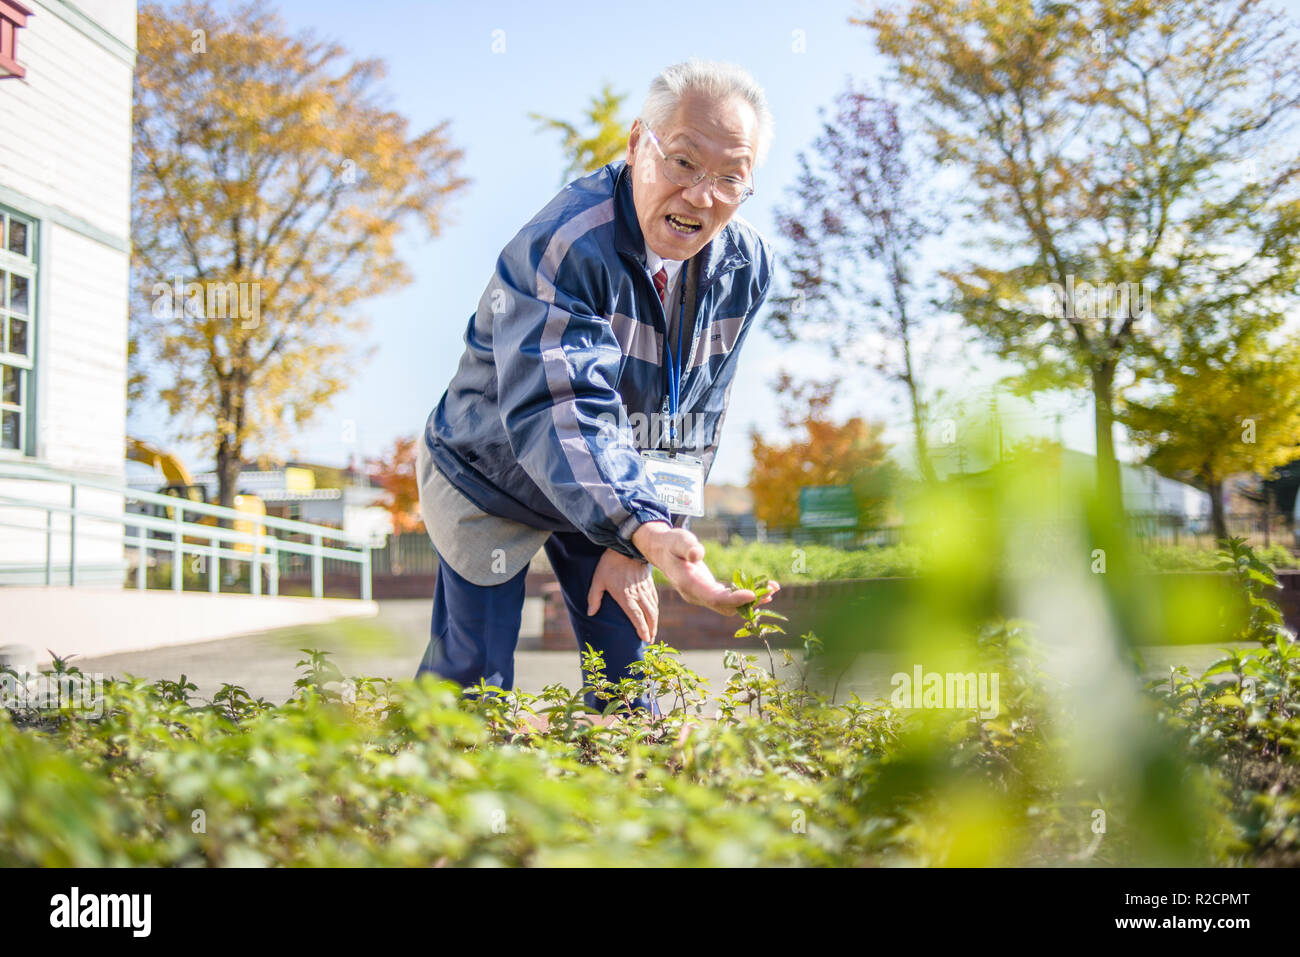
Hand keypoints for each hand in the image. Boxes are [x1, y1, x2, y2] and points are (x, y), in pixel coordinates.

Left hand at [587, 547, 659, 642]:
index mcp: (626, 596)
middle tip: (650, 640)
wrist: (626, 546)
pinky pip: (655, 599)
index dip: (642, 629)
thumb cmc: (610, 563)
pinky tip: (654, 614)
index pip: (637, 617)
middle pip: (649, 615)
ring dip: (655, 621)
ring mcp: (645, 588)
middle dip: (651, 629)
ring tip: (653, 631)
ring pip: (654, 608)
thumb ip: (594, 597)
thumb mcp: (598, 579)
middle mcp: (638, 594)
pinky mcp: (649, 583)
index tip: (645, 639)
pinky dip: (656, 609)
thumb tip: (590, 613)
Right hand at [631, 522, 779, 616]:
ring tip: (773, 589)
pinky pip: (728, 600)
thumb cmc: (671, 543)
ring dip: (751, 600)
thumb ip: (687, 546)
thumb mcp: (677, 539)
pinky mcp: (708, 593)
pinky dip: (745, 595)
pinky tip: (762, 587)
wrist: (662, 552)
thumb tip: (698, 555)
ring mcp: (702, 596)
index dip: (734, 599)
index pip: (713, 597)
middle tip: (771, 591)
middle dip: (749, 602)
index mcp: (688, 584)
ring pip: (728, 606)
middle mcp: (696, 595)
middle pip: (724, 606)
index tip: (753, 594)